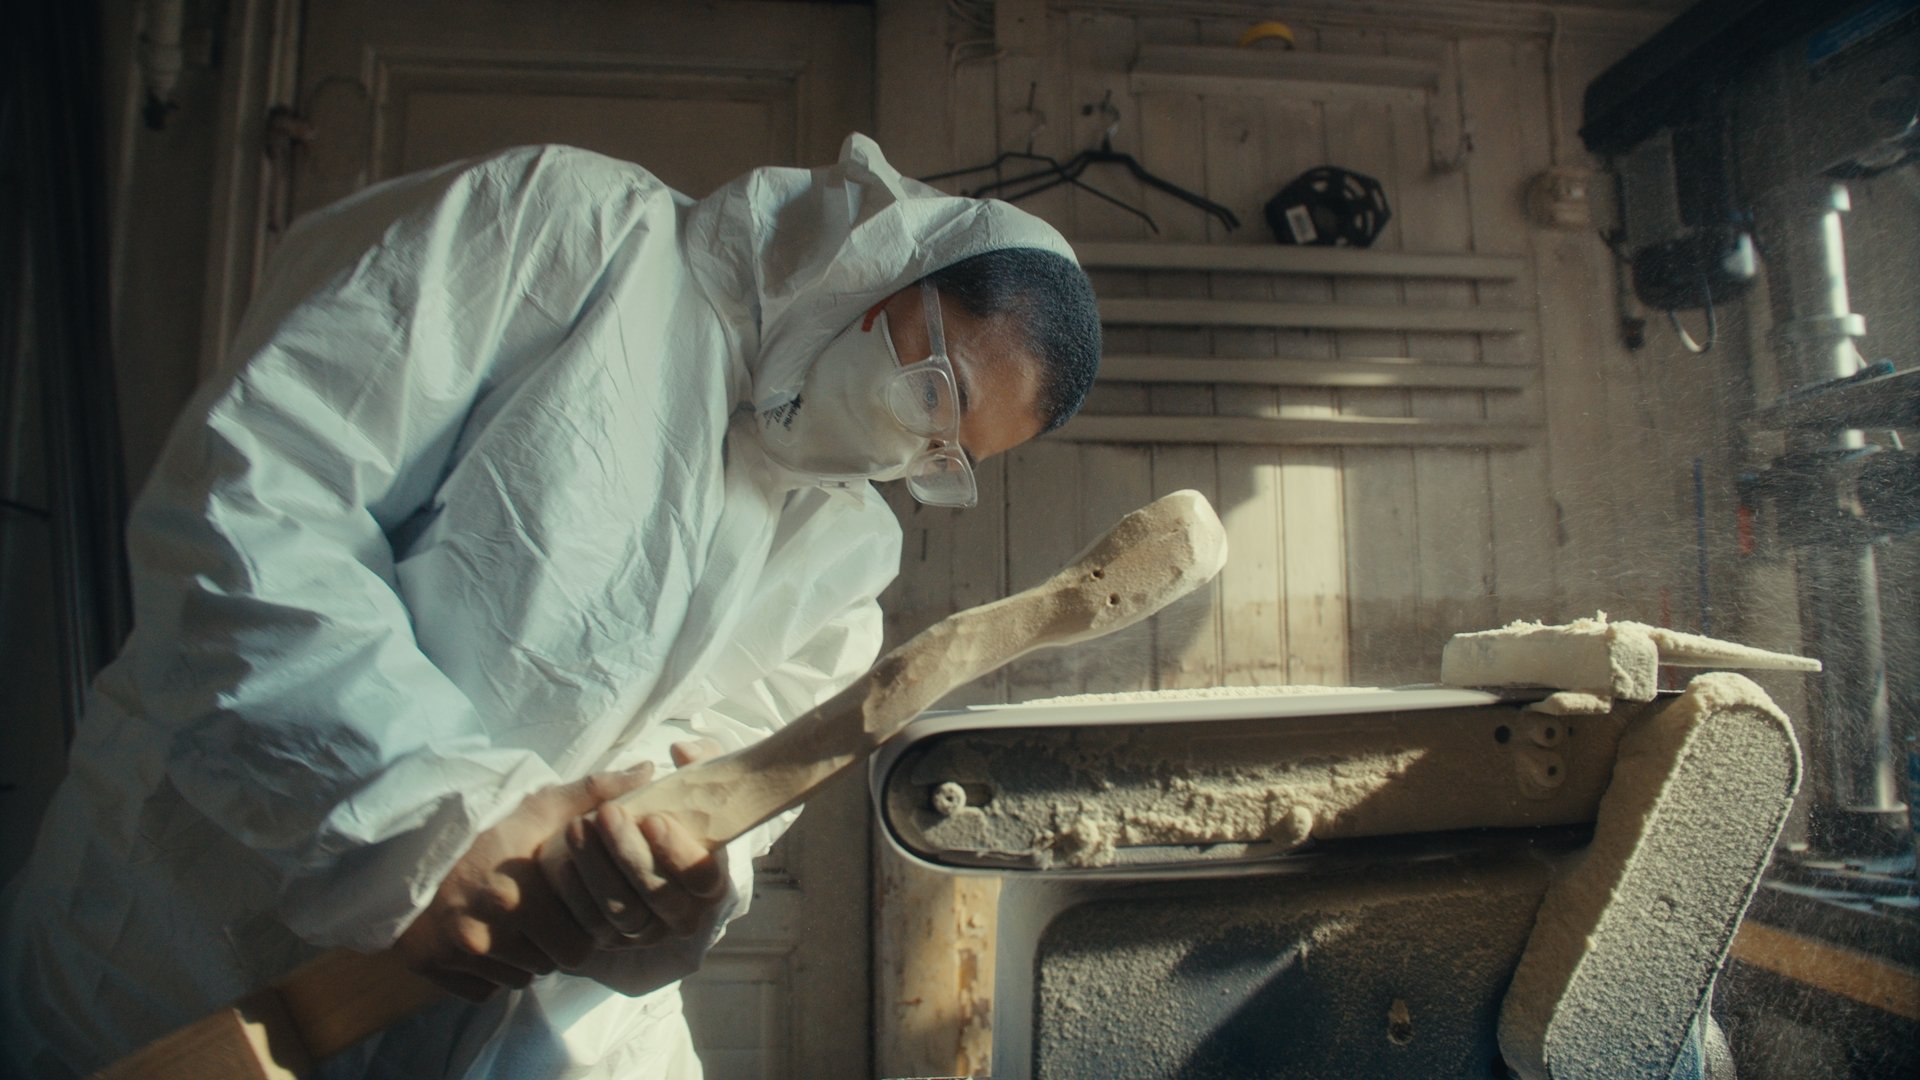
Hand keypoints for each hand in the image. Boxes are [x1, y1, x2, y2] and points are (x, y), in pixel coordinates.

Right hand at [393, 765, 654, 1000]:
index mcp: (519, 894)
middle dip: (558, 946)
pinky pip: (481, 988)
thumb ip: (595, 792)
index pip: (580, 945)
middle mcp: (487, 930)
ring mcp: (455, 952)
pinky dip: (490, 971)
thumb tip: (648, 771)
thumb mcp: (538, 803)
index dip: (585, 929)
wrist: (405, 836)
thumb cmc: (484, 822)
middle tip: (551, 918)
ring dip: (527, 958)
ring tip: (520, 923)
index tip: (579, 909)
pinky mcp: (429, 965)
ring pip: (518, 977)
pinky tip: (489, 937)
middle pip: (551, 965)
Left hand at [544, 740, 730, 951]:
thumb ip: (696, 761)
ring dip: (598, 869)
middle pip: (661, 898)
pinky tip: (560, 860)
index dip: (679, 853)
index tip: (652, 818)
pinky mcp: (608, 939)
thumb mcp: (680, 781)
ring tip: (576, 826)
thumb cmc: (657, 809)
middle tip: (606, 813)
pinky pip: (591, 926)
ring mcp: (645, 930)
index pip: (703, 878)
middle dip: (631, 855)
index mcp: (706, 876)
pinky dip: (575, 893)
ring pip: (624, 913)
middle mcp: (681, 911)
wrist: (603, 841)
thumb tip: (683, 752)